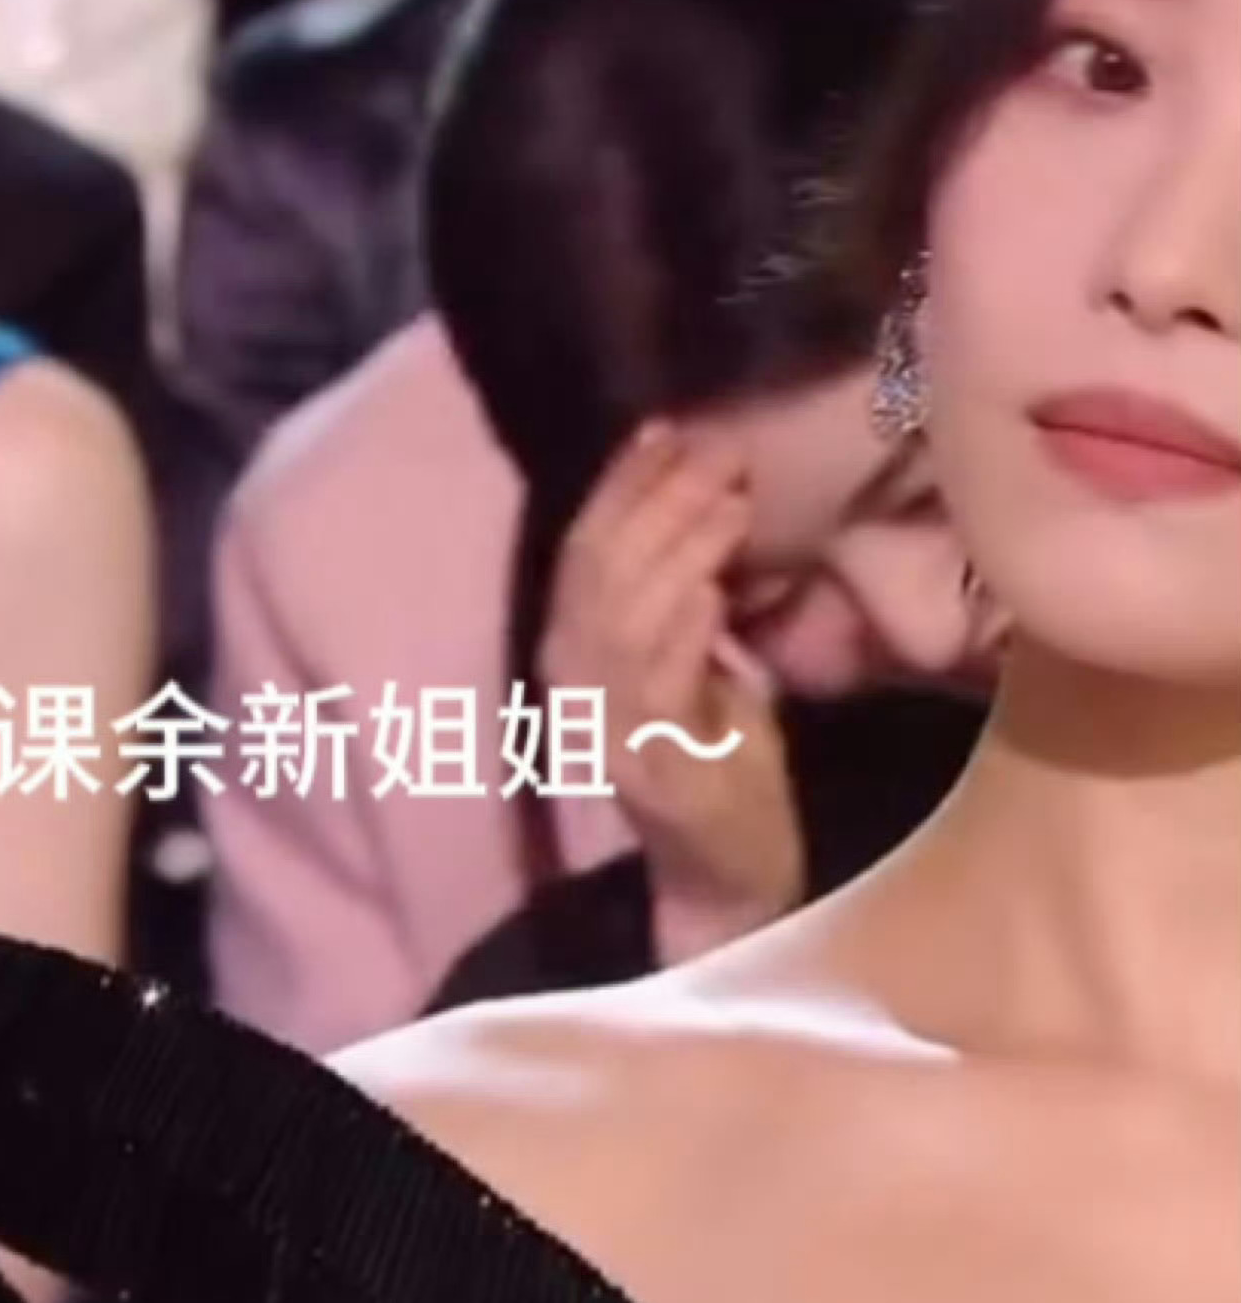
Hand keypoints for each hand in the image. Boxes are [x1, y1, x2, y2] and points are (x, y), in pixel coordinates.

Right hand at [541, 425, 802, 944]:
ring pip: (622, 614)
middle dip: (655, 500)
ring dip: (678, 551)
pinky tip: (713, 593)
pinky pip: (655, 682)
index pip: (583, 543)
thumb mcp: (689, 654)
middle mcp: (572, 676)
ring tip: (730, 504)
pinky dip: (681, 630)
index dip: (621, 482)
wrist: (724, 873)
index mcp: (574, 643)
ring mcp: (604, 721)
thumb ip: (679, 587)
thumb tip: (701, 490)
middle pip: (598, 566)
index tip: (668, 429)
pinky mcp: (650, 764)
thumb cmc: (714, 752)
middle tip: (718, 454)